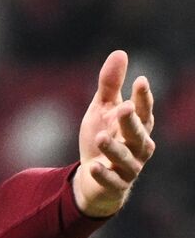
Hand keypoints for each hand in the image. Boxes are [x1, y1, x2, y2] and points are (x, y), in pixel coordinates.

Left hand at [72, 50, 155, 217]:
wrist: (93, 177)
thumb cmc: (103, 137)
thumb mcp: (103, 109)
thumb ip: (110, 85)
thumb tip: (120, 52)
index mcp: (137, 126)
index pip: (143, 110)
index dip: (143, 97)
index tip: (141, 80)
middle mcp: (138, 146)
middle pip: (137, 133)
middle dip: (131, 121)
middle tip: (122, 108)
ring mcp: (129, 167)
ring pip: (126, 157)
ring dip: (114, 148)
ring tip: (100, 137)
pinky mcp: (116, 184)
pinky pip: (112, 180)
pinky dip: (104, 174)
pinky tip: (93, 166)